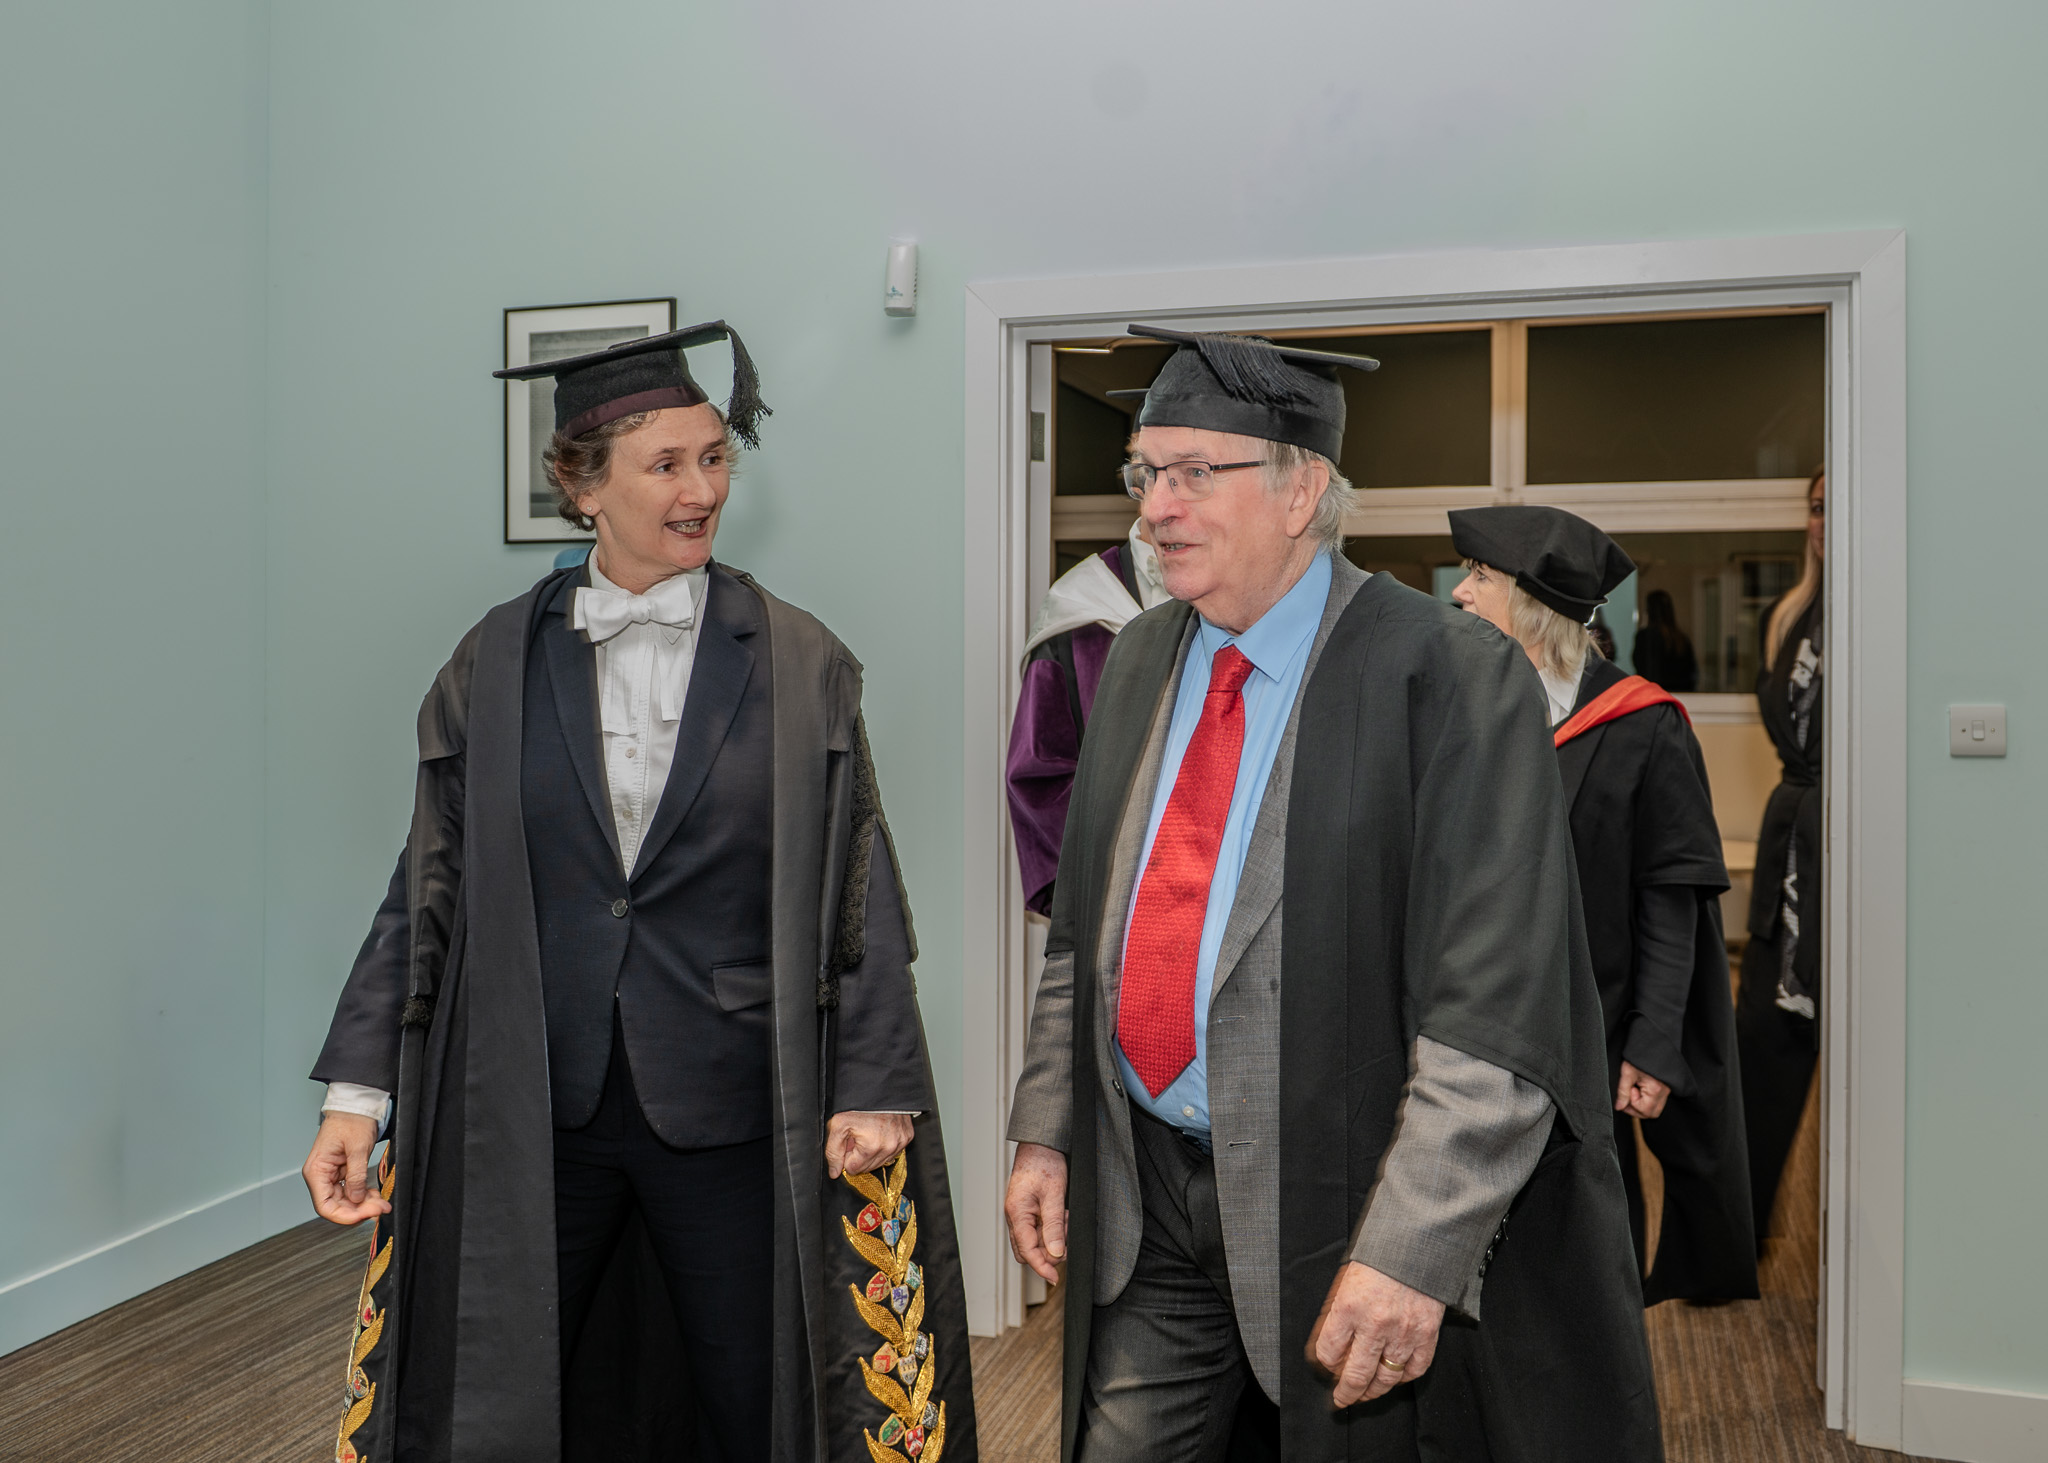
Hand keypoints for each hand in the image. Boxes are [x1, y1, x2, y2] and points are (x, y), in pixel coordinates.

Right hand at [302, 1113, 389, 1225]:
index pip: (324, 1206)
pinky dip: (364, 1195)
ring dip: (363, 1204)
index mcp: (317, 1171)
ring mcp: (332, 1175)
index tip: (364, 1216)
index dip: (344, 1216)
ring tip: (381, 1201)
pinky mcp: (343, 1172)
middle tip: (380, 1208)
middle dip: (359, 1210)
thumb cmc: (352, 1120)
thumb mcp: (357, 1148)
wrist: (357, 1105)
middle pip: (337, 1205)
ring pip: (346, 1200)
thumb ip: (356, 1176)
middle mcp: (321, 1176)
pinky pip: (352, 1191)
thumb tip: (356, 1199)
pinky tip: (375, 1195)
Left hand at [826, 1111, 914, 1178]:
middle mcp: (890, 1147)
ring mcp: (901, 1142)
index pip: (853, 1168)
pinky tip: (880, 1132)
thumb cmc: (858, 1104)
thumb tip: (834, 1173)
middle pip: (868, 1167)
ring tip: (868, 1133)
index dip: (847, 1155)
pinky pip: (893, 1152)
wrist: (879, 1087)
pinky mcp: (908, 1136)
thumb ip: (833, 1151)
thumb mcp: (838, 1125)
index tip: (848, 1141)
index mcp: (872, 1147)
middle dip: (859, 1154)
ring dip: (872, 1151)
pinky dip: (884, 1145)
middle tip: (857, 1136)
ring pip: (881, 1161)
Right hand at [1004, 1142, 1068, 1283]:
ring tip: (1065, 1218)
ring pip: (1033, 1240)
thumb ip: (1054, 1226)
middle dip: (1048, 1251)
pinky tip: (1062, 1215)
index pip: (1027, 1252)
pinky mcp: (1027, 1209)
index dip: (1042, 1267)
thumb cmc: (1044, 1162)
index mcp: (1017, 1213)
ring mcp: (1020, 1213)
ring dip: (1052, 1238)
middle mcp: (1015, 1216)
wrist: (1041, 1143)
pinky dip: (1051, 1228)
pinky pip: (1037, 1228)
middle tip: (1066, 1238)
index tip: (1055, 1278)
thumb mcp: (1054, 1195)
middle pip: (1027, 1250)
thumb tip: (1056, 1253)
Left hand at [1307, 1261, 1445, 1407]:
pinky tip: (1393, 1378)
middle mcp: (1375, 1325)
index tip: (1326, 1366)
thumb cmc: (1378, 1257)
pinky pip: (1414, 1369)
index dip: (1325, 1362)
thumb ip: (1337, 1312)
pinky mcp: (1427, 1334)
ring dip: (1372, 1392)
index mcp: (1349, 1307)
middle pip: (1356, 1374)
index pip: (1329, 1351)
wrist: (1417, 1242)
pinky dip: (1402, 1378)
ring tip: (1365, 1395)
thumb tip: (1331, 1344)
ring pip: (1385, 1378)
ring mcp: (1403, 1333)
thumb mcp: (1346, 1279)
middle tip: (1341, 1399)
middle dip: (1345, 1393)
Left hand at [1615, 1060, 1670, 1119]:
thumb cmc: (1638, 1056)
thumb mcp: (1627, 1072)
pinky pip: (1656, 1101)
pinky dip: (1647, 1099)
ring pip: (1654, 1108)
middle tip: (1628, 1096)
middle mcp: (1664, 1092)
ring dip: (1641, 1105)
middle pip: (1652, 1113)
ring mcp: (1666, 1090)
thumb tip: (1619, 1107)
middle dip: (1637, 1109)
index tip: (1628, 1090)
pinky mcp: (1665, 1087)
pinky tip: (1639, 1089)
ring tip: (1633, 1090)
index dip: (1632, 1103)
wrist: (1650, 1044)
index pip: (1644, 1110)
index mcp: (1656, 1089)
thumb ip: (1622, 1092)